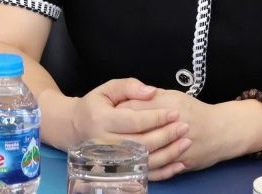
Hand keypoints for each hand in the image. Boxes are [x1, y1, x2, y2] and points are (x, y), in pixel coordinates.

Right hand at [63, 78, 189, 160]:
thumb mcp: (108, 88)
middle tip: (185, 126)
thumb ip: (130, 87)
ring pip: (144, 160)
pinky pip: (143, 174)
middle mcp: (104, 143)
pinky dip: (163, 171)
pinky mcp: (117, 170)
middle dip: (166, 135)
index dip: (156, 117)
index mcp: (101, 120)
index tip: (175, 112)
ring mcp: (110, 160)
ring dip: (168, 153)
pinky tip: (178, 164)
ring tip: (186, 142)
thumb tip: (151, 92)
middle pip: (141, 143)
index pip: (134, 121)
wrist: (74, 129)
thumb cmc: (95, 106)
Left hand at [119, 89, 233, 179]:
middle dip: (120, 131)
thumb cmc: (195, 111)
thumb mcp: (174, 96)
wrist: (222, 131)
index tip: (110, 110)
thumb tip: (129, 99)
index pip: (135, 108)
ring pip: (145, 153)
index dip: (119, 110)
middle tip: (109, 129)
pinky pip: (156, 169)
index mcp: (169, 107)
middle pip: (136, 131)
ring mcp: (176, 148)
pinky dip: (143, 167)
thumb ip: (152, 96)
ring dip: (129, 151)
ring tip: (118, 146)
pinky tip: (133, 162)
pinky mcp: (179, 164)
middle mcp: (172, 128)